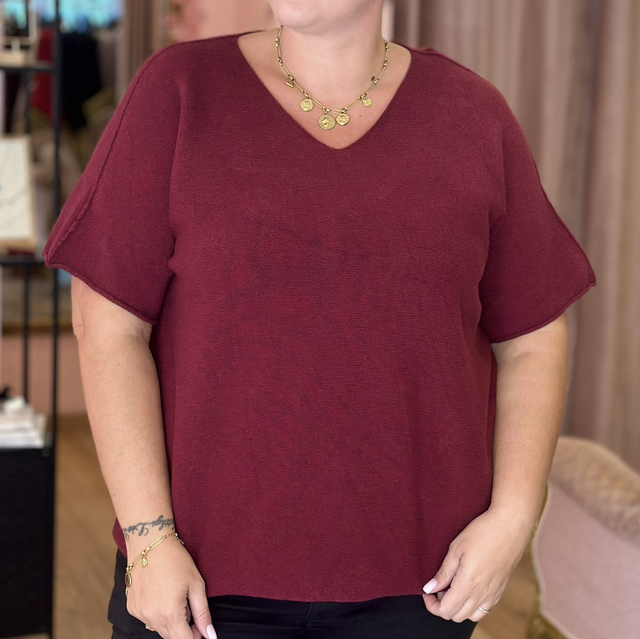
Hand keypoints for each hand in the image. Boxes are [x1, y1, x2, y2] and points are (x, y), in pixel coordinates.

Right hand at [125, 535, 216, 638]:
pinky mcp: (132, 608)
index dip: (195, 636)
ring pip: (159, 629)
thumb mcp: (196, 584)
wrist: (149, 543)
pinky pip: (148, 619)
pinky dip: (157, 614)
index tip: (200, 626)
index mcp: (170, 614)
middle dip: (183, 628)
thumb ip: (203, 614)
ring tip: (174, 596)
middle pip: (171, 637)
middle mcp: (151, 618)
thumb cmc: (176, 560)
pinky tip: (161, 594)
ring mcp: (139, 614)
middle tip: (188, 604)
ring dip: (170, 621)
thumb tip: (210, 636)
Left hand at [421, 506, 534, 621]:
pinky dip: (472, 605)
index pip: (446, 611)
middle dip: (443, 605)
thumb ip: (443, 573)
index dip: (432, 605)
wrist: (510, 526)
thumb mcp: (456, 549)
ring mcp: (493, 594)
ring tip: (453, 586)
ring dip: (458, 607)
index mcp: (468, 585)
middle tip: (439, 585)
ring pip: (471, 616)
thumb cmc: (482, 533)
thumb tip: (430, 588)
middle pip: (457, 616)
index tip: (427, 592)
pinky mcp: (500, 590)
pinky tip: (468, 586)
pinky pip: (484, 609)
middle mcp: (482, 595)